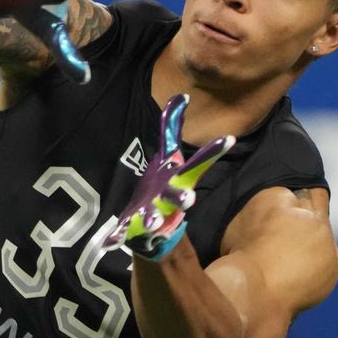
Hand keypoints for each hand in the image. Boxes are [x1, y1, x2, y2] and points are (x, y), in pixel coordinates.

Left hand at [103, 95, 235, 259]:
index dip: (213, 151)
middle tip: (189, 201)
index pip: (198, 163)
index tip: (229, 138)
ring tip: (152, 223)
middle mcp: (168, 197)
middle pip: (178, 197)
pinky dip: (117, 237)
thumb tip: (181, 96)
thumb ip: (172, 127)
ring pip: (154, 218)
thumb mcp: (169, 155)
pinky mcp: (132, 225)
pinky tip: (108, 241)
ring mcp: (152, 212)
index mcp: (177, 179)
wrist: (151, 222)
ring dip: (153, 220)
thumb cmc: (164, 184)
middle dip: (182, 198)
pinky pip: (124, 232)